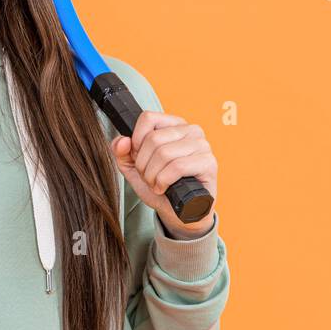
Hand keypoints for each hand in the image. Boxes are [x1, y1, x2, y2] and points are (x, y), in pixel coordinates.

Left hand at [110, 109, 218, 237]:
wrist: (178, 211)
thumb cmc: (160, 185)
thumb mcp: (134, 168)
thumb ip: (122, 152)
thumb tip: (122, 141)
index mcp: (173, 124)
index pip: (148, 118)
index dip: (136, 141)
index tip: (138, 158)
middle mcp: (191, 130)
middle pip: (153, 139)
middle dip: (143, 164)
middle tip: (148, 177)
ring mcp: (202, 145)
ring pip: (164, 153)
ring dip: (153, 175)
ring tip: (156, 184)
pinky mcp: (209, 163)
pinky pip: (177, 167)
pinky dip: (164, 181)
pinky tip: (164, 188)